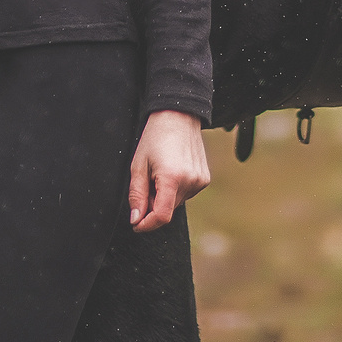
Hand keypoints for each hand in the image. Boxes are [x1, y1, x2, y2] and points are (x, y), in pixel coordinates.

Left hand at [128, 109, 210, 232]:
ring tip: (159, 173)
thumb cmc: (155, 138)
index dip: (147, 225)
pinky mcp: (205, 179)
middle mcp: (190, 181)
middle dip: (153, 205)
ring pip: (176, 203)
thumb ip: (137, 195)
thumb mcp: (138, 166)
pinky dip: (175, 190)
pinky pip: (185, 194)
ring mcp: (200, 181)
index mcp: (172, 177)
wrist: (178, 117)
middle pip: (168, 210)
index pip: (162, 216)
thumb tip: (136, 220)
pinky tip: (172, 171)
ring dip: (164, 197)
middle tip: (146, 183)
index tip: (136, 224)